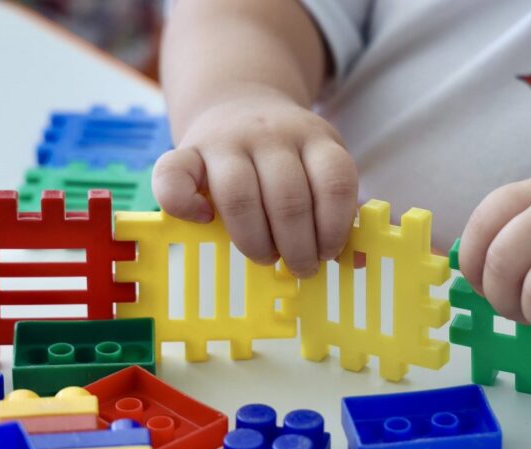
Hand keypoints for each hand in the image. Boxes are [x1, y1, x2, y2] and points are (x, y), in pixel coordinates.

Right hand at [152, 90, 357, 276]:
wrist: (239, 100)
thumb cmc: (288, 154)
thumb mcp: (320, 165)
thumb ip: (337, 207)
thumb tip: (357, 261)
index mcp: (315, 138)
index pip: (334, 182)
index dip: (335, 226)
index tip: (328, 251)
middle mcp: (272, 134)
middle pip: (289, 198)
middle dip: (297, 246)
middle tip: (300, 266)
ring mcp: (226, 139)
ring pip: (239, 196)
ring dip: (256, 241)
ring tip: (266, 256)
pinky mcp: (186, 149)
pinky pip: (173, 177)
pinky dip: (184, 207)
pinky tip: (205, 222)